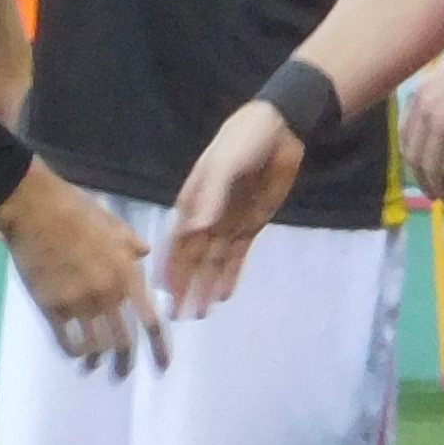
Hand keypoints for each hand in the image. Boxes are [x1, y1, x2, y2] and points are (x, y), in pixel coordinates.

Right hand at [0, 163, 164, 371]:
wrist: (36, 211)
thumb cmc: (78, 211)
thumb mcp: (116, 225)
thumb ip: (133, 245)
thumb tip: (145, 254)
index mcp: (128, 275)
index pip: (151, 321)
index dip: (159, 348)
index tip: (163, 366)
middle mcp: (108, 295)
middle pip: (123, 342)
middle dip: (125, 362)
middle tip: (122, 372)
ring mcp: (79, 304)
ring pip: (95, 346)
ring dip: (97, 359)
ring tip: (94, 364)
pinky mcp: (52, 307)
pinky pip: (67, 340)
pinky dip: (74, 351)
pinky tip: (75, 353)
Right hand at [161, 102, 305, 315]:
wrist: (279, 128)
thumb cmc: (244, 140)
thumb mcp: (225, 163)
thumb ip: (210, 196)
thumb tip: (195, 230)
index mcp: (192, 200)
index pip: (178, 240)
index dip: (171, 267)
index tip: (164, 293)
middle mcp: (206, 215)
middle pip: (193, 256)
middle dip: (186, 284)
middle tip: (179, 316)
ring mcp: (228, 221)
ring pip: (214, 260)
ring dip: (207, 285)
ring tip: (200, 313)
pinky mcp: (251, 224)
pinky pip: (237, 254)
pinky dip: (230, 274)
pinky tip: (223, 294)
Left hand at [403, 38, 443, 207]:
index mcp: (419, 96)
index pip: (407, 136)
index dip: (414, 159)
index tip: (424, 172)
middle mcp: (424, 112)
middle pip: (415, 156)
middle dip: (424, 180)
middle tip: (435, 194)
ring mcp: (441, 125)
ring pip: (432, 168)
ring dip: (440, 189)